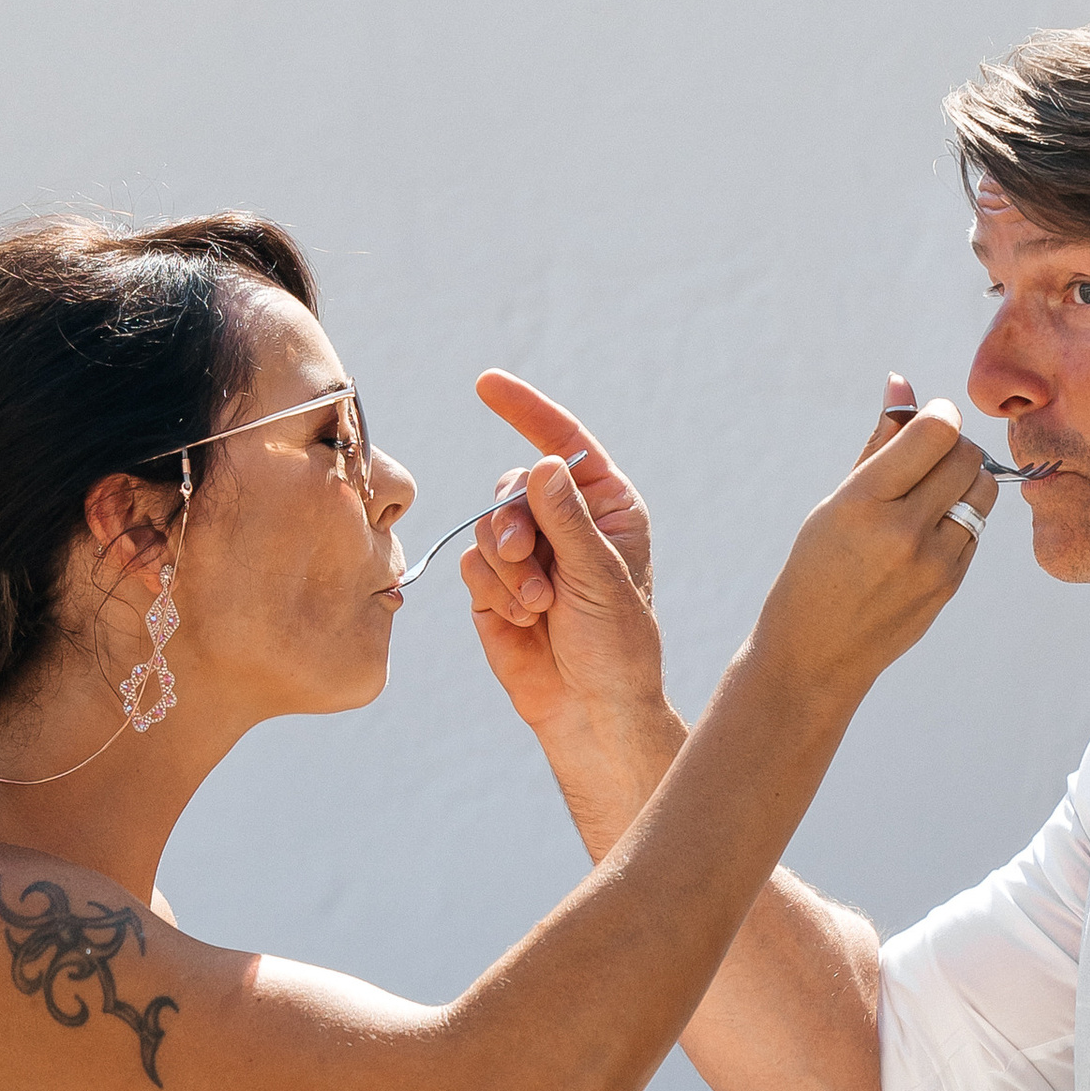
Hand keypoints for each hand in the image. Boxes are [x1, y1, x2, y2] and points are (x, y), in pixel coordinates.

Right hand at [461, 375, 663, 749]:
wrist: (589, 707)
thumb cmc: (616, 643)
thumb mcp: (600, 577)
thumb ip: (567, 521)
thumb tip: (544, 465)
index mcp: (604, 504)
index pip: (562, 442)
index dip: (525, 410)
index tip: (486, 383)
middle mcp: (563, 520)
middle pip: (511, 487)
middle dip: (513, 524)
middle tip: (532, 564)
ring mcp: (527, 552)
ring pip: (486, 525)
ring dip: (507, 567)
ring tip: (537, 605)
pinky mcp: (494, 584)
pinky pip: (472, 563)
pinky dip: (493, 591)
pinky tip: (522, 619)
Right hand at [747, 399, 992, 702]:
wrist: (816, 652)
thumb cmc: (817, 565)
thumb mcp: (835, 501)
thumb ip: (878, 441)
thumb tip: (902, 380)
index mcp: (863, 501)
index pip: (935, 432)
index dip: (941, 416)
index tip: (930, 421)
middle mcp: (902, 530)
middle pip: (966, 454)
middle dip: (953, 445)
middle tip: (929, 457)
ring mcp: (932, 562)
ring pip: (984, 487)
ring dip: (967, 477)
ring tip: (934, 490)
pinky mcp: (951, 583)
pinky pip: (979, 526)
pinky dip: (963, 515)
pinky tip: (931, 528)